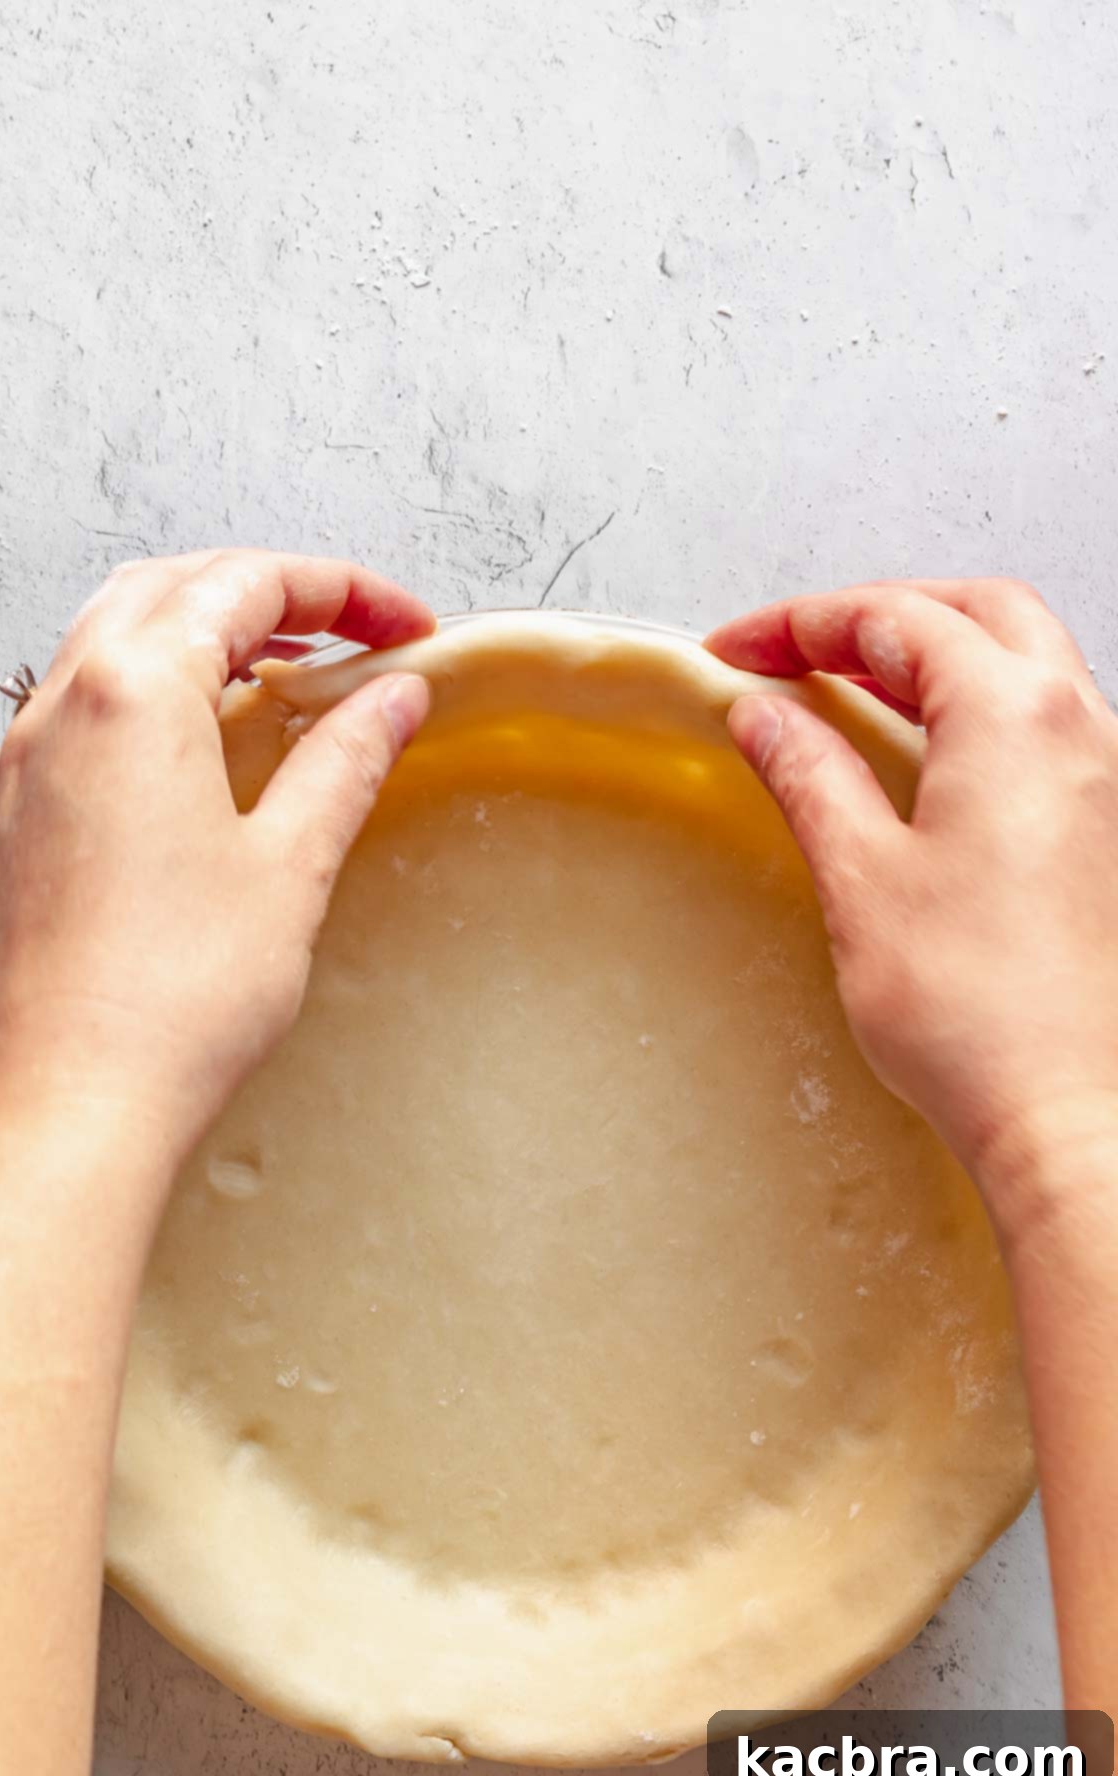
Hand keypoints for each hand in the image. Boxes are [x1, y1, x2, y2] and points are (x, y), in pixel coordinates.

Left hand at [0, 549, 432, 1168]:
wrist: (66, 1113)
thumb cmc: (169, 1004)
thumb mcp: (290, 865)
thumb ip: (344, 760)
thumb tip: (392, 698)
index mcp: (133, 694)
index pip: (248, 583)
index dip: (344, 591)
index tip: (406, 626)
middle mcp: (59, 710)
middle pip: (171, 590)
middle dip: (269, 595)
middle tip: (350, 636)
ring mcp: (18, 764)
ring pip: (110, 643)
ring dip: (201, 636)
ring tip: (280, 680)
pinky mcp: (4, 821)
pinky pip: (72, 714)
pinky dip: (142, 696)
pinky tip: (189, 752)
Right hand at [707, 579, 1117, 1236]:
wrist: (1076, 1119)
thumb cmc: (981, 1015)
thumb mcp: (863, 878)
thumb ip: (812, 774)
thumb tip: (768, 716)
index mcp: (1014, 718)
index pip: (896, 621)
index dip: (801, 625)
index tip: (737, 653)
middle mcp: (1080, 728)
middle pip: (976, 613)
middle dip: (880, 616)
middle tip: (797, 653)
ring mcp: (1107, 779)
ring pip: (1021, 666)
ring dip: (933, 661)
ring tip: (849, 699)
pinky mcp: (1108, 833)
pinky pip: (1042, 731)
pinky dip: (974, 717)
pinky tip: (922, 767)